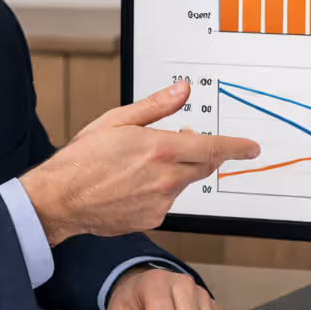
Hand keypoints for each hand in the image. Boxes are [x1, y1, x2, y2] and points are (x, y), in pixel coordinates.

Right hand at [19, 82, 258, 245]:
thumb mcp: (117, 121)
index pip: (212, 147)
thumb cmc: (82, 160)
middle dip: (205, 154)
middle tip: (187, 142)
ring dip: (176, 170)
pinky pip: (167, 201)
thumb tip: (182, 91)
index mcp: (160, 149)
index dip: (236, 147)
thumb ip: (156, 106)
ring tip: (143, 163)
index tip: (250, 148)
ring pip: (184, 182)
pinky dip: (160, 189)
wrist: (60, 199)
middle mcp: (165, 178)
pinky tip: (135, 184)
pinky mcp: (153, 218)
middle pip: (204, 166)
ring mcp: (161, 201)